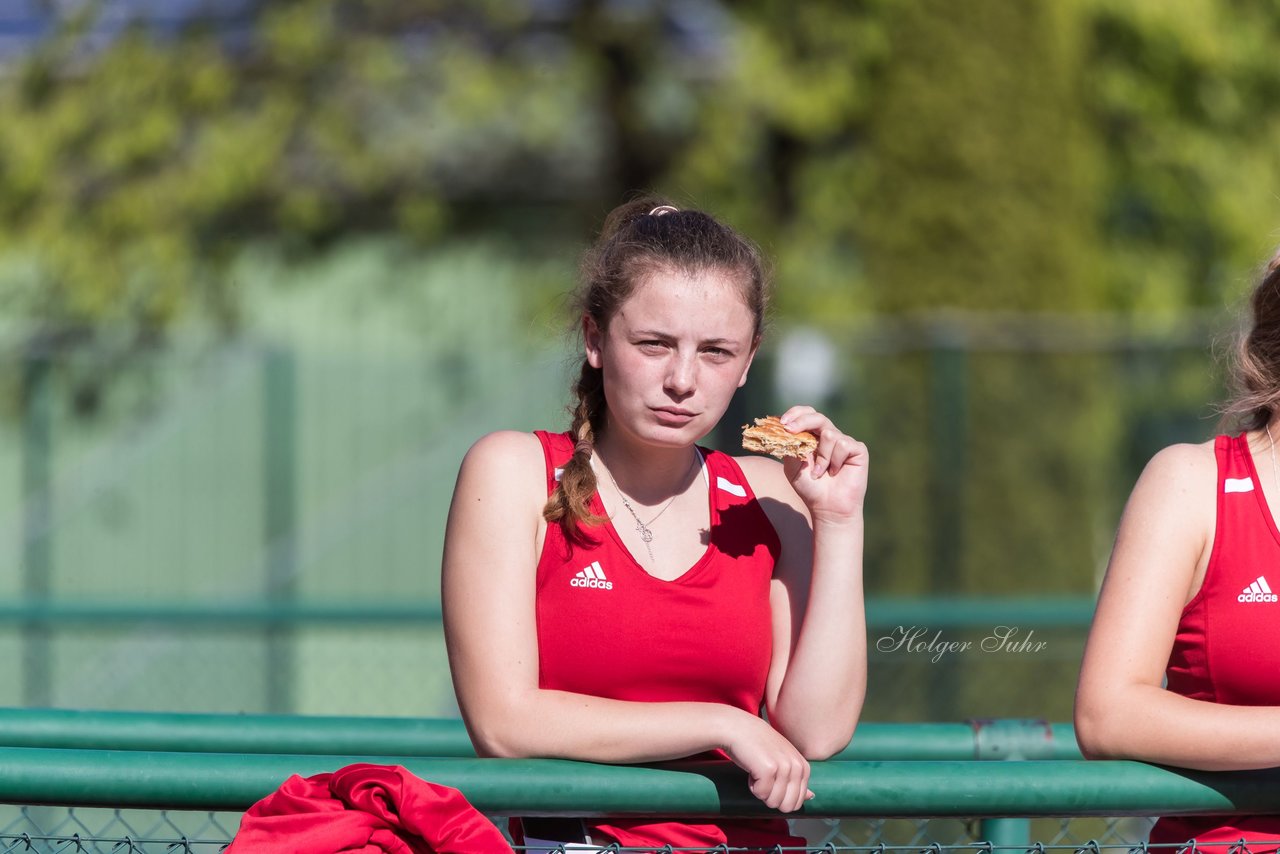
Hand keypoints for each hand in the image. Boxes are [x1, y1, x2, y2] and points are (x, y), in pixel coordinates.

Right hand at [721, 709, 812, 811]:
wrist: (737, 728)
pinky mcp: (768, 770)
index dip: (780, 797)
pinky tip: (752, 769)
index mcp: (803, 767)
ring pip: (773, 802)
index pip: (798, 802)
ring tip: (758, 771)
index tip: (772, 780)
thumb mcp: (783, 759)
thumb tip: (812, 796)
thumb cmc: (758, 744)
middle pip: (787, 806)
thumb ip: (798, 778)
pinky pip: (760, 794)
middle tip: (764, 779)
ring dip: (760, 790)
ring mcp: (783, 767)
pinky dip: (752, 786)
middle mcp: (797, 767)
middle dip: (771, 798)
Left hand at [777, 406, 868, 523]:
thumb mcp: (792, 467)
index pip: (806, 414)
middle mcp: (829, 435)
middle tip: (790, 430)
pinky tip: (835, 471)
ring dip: (821, 457)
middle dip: (802, 422)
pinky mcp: (857, 449)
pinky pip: (843, 445)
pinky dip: (835, 460)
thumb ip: (789, 447)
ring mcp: (844, 442)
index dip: (795, 414)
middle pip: (817, 417)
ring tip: (820, 473)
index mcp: (813, 436)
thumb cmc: (810, 487)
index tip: (783, 422)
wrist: (828, 507)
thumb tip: (786, 430)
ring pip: (829, 434)